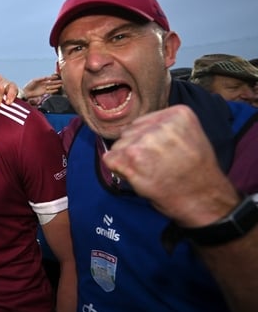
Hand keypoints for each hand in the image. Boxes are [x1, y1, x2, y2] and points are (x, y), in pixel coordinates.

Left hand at [22, 74, 62, 101]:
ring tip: (61, 85)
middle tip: (62, 81)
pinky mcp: (43, 93)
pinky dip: (53, 90)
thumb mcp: (35, 80)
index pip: (48, 78)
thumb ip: (41, 78)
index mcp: (41, 80)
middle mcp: (43, 84)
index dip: (53, 77)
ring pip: (51, 87)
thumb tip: (46, 77)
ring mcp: (44, 88)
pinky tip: (57, 90)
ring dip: (56, 86)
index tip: (57, 76)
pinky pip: (49, 91)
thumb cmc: (29, 85)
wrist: (26, 92)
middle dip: (56, 82)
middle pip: (51, 82)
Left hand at [102, 104, 238, 225]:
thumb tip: (132, 130)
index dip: (146, 140)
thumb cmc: (195, 171)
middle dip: (135, 148)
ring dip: (126, 160)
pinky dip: (117, 170)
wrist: (202, 197)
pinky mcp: (132, 157)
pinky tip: (137, 177)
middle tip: (155, 164)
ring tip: (149, 171)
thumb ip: (163, 128)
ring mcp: (146, 140)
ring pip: (118, 145)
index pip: (142, 122)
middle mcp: (161, 124)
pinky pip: (109, 159)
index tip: (161, 153)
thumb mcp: (189, 136)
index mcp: (178, 113)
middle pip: (129, 132)